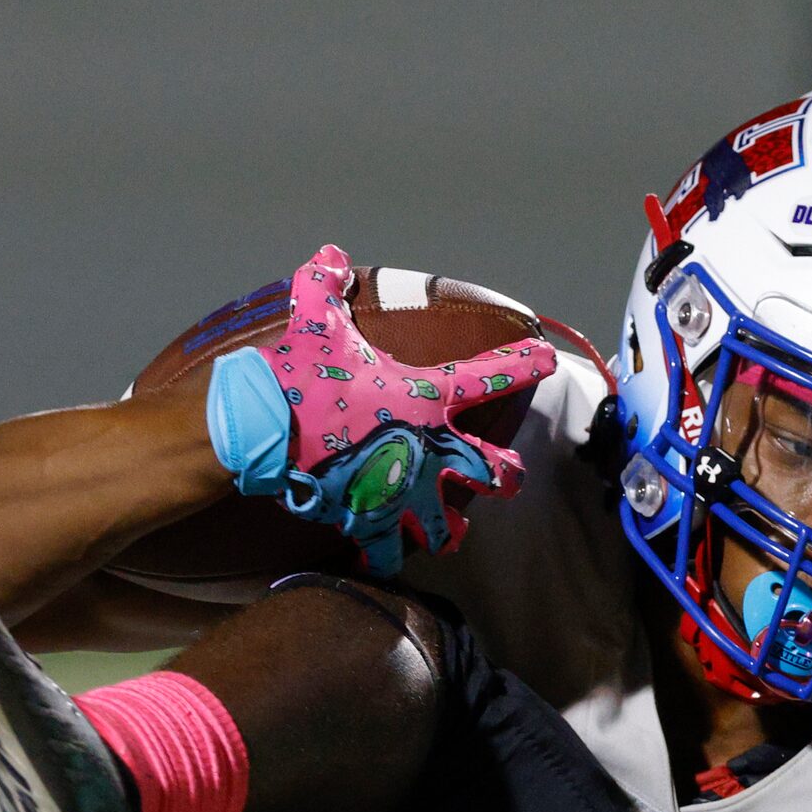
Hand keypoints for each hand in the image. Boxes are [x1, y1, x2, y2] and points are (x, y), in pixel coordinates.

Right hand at [207, 245, 556, 574]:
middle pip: (496, 474)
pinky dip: (385, 556)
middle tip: (506, 477)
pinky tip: (384, 557)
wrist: (265, 427)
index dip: (524, 364)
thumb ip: (327, 284)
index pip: (491, 377)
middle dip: (506, 478)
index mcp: (428, 398)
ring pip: (449, 529)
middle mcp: (430, 451)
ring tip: (450, 533)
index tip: (546, 358)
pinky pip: (388, 553)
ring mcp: (404, 492)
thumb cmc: (300, 372)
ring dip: (449, 531)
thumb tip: (328, 254)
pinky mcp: (371, 522)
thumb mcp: (315, 318)